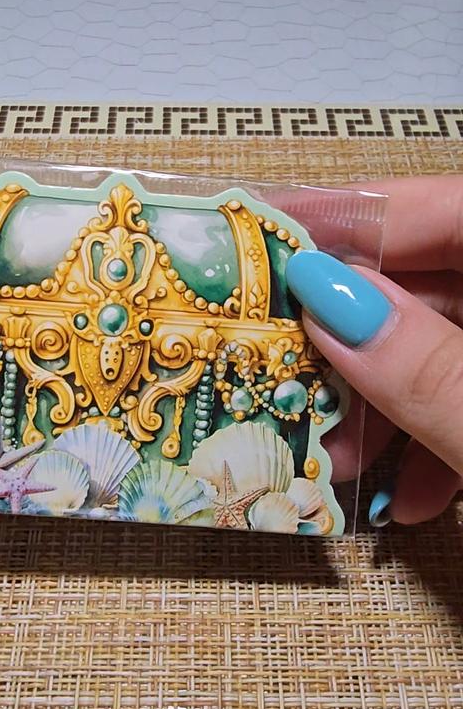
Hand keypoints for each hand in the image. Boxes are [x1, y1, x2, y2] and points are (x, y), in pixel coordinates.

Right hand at [286, 176, 462, 526]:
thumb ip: (426, 370)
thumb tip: (323, 301)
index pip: (448, 209)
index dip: (355, 215)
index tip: (264, 235)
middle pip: (430, 285)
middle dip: (350, 337)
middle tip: (273, 366)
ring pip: (442, 349)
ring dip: (384, 405)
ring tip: (332, 458)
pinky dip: (436, 443)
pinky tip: (410, 499)